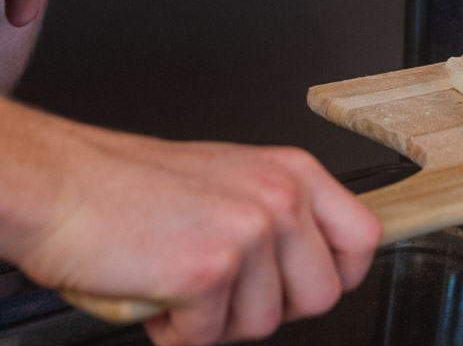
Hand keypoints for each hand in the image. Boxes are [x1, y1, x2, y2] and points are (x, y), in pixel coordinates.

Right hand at [5, 111, 380, 344]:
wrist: (59, 185)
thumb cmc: (130, 187)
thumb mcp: (233, 180)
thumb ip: (280, 215)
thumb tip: (310, 264)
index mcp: (294, 173)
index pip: (363, 241)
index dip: (335, 277)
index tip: (297, 287)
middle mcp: (281, 198)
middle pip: (321, 296)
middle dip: (268, 310)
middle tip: (221, 294)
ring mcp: (248, 233)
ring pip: (263, 325)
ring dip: (214, 323)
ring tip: (179, 287)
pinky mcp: (208, 270)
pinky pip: (205, 338)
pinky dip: (173, 333)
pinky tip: (154, 296)